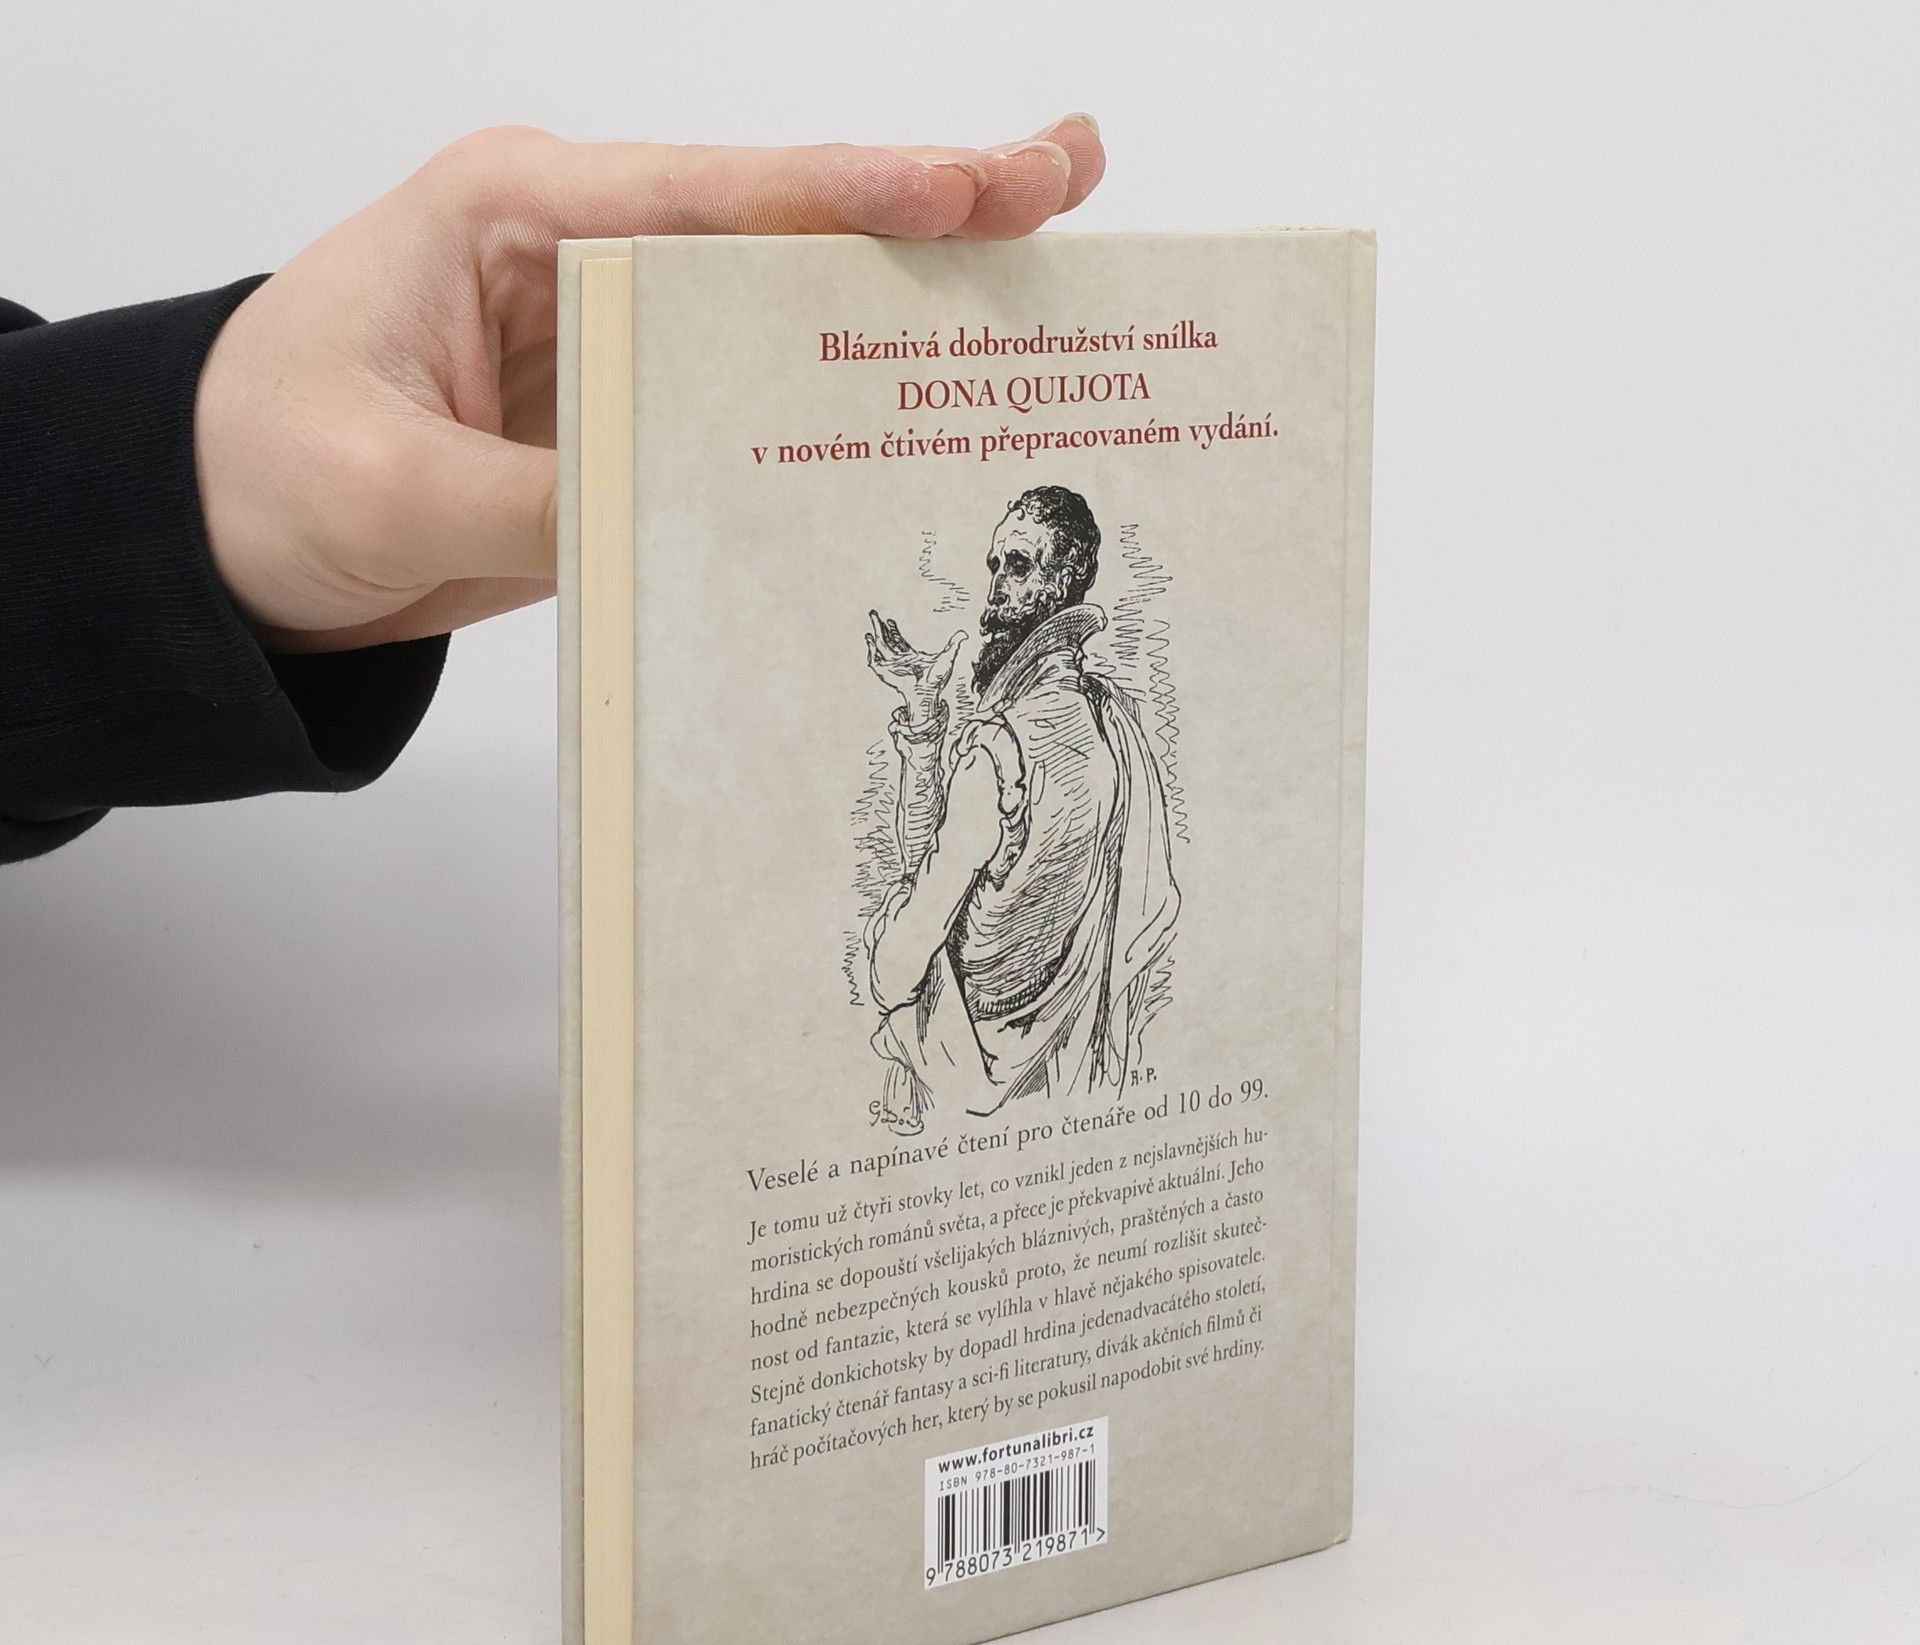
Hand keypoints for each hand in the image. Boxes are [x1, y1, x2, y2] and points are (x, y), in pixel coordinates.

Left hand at [194, 118, 1106, 651]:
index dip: (859, 191)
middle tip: (1069, 182)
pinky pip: (746, 421)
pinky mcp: (624, 428)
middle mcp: (586, 257)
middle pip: (782, 231)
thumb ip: (539, 500)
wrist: (218, 544)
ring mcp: (616, 345)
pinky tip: (924, 422)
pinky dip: (836, 418)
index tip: (982, 186)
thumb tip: (680, 522)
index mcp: (520, 215)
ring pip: (784, 320)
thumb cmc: (257, 465)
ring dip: (905, 314)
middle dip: (931, 210)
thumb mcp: (387, 482)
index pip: (718, 193)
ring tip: (1042, 294)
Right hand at [866, 611, 967, 714]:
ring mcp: (891, 666)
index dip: (894, 631)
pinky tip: (869, 642)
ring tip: (869, 628)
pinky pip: (875, 661)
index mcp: (910, 657)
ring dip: (874, 637)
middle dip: (880, 627)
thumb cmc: (936, 680)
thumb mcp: (946, 658)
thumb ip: (954, 645)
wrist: (927, 693)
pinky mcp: (886, 673)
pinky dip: (871, 652)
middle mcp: (899, 660)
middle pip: (886, 641)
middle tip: (873, 614)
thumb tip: (964, 633)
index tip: (890, 621)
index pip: (899, 642)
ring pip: (879, 648)